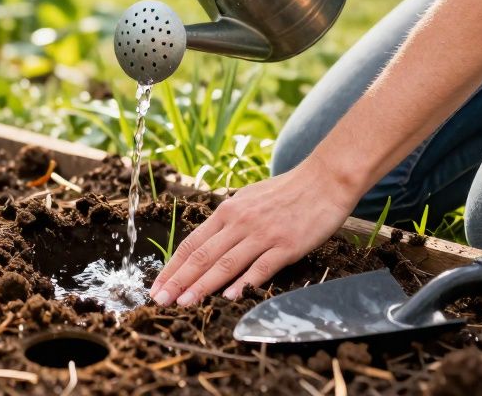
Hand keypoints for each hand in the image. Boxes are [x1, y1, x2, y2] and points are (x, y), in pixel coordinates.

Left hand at [149, 154, 362, 305]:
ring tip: (184, 303)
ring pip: (225, 263)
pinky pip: (261, 267)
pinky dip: (244, 283)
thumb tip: (209, 240)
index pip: (192, 243)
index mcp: (228, 211)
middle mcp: (240, 222)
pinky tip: (229, 297)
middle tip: (159, 300)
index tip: (157, 285)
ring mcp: (263, 233)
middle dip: (178, 280)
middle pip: (202, 255)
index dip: (172, 266)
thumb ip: (229, 219)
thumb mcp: (249, 198)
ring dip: (202, 285)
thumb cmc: (287, 191)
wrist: (324, 179)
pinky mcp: (286, 245)